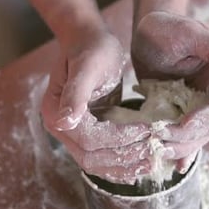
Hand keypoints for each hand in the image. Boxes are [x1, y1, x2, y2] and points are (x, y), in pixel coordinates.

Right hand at [41, 26, 150, 183]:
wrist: (89, 41)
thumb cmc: (91, 48)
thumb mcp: (87, 66)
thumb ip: (76, 94)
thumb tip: (65, 122)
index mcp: (55, 112)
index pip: (89, 139)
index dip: (119, 139)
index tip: (145, 131)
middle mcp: (61, 128)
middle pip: (91, 157)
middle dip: (124, 157)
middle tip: (153, 151)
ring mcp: (74, 133)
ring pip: (97, 162)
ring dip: (125, 166)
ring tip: (152, 162)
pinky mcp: (89, 133)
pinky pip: (103, 156)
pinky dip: (121, 163)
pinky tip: (140, 163)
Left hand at [131, 11, 208, 172]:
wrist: (147, 33)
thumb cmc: (169, 28)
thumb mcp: (191, 32)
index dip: (208, 116)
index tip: (185, 123)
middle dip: (188, 135)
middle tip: (161, 137)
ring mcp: (196, 106)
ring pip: (197, 135)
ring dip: (181, 146)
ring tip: (160, 151)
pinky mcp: (179, 113)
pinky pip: (185, 135)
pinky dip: (182, 151)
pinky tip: (176, 166)